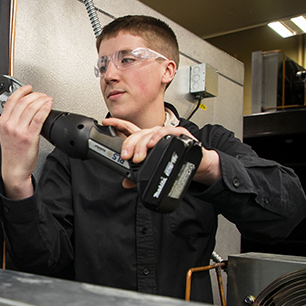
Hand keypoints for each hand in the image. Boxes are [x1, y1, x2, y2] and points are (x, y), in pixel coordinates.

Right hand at [0, 84, 53, 198]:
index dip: (22, 91)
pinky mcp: (30, 136)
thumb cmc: (12, 153)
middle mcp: (10, 125)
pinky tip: (49, 105)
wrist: (14, 169)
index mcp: (2, 122)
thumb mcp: (5, 133)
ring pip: (32, 107)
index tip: (28, 88)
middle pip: (23, 102)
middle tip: (41, 95)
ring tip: (47, 99)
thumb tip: (21, 107)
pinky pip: (39, 117)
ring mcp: (20, 130)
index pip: (11, 100)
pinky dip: (45, 108)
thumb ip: (10, 119)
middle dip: (35, 94)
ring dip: (42, 100)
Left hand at [101, 120, 220, 187]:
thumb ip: (138, 176)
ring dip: (143, 144)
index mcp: (148, 140)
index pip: (131, 130)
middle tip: (126, 156)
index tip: (106, 122)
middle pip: (139, 134)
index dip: (118, 124)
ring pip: (151, 133)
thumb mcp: (154, 169)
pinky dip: (160, 138)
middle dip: (130, 144)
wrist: (199, 163)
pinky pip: (169, 133)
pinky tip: (154, 144)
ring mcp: (168, 134)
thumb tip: (125, 182)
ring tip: (139, 155)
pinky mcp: (180, 135)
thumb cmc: (177, 161)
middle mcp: (156, 135)